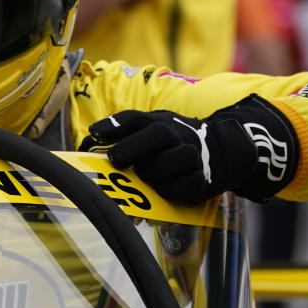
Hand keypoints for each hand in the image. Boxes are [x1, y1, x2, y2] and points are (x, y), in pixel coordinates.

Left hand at [79, 95, 297, 202]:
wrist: (219, 151)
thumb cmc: (171, 145)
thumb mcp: (151, 131)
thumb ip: (122, 136)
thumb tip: (89, 146)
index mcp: (158, 122)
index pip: (135, 118)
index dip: (114, 124)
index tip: (94, 133)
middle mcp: (177, 134)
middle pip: (158, 134)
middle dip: (133, 147)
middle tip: (115, 159)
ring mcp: (192, 155)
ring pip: (173, 160)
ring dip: (152, 170)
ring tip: (143, 176)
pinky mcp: (202, 178)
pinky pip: (184, 185)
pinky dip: (168, 188)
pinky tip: (160, 189)